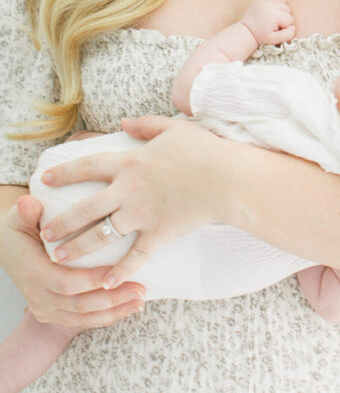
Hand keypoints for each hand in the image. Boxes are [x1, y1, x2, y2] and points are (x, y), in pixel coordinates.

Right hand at [0, 194, 143, 326]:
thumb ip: (26, 212)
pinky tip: (128, 309)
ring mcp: (45, 307)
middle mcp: (38, 295)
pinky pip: (82, 320)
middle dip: (110, 298)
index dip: (90, 280)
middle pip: (78, 303)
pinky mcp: (55, 313)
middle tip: (140, 289)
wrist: (8, 250)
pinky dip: (106, 317)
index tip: (115, 272)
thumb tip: (28, 203)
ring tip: (139, 301)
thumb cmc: (20, 228)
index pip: (64, 282)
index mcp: (32, 272)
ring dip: (113, 310)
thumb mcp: (18, 218)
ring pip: (82, 316)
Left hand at [38, 116, 229, 287]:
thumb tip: (124, 123)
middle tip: (44, 233)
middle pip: (85, 208)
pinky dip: (119, 272)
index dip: (65, 172)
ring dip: (78, 248)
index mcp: (131, 161)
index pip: (88, 166)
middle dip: (61, 222)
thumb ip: (146, 125)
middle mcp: (129, 189)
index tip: (46, 180)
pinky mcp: (158, 234)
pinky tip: (105, 283)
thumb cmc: (204, 151)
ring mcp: (142, 214)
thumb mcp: (174, 129)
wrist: (228, 179)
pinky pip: (133, 257)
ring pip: (100, 235)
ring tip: (60, 257)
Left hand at [242, 0, 295, 45]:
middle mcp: (271, 5)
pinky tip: (271, 7)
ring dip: (281, 7)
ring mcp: (266, 0)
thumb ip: (287, 35)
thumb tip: (293, 26)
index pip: (291, 19)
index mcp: (275, 15)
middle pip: (288, 9)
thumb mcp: (275, 40)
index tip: (278, 29)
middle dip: (284, 17)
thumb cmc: (261, 36)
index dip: (286, 26)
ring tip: (275, 15)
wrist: (246, 30)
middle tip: (276, 23)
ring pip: (282, 0)